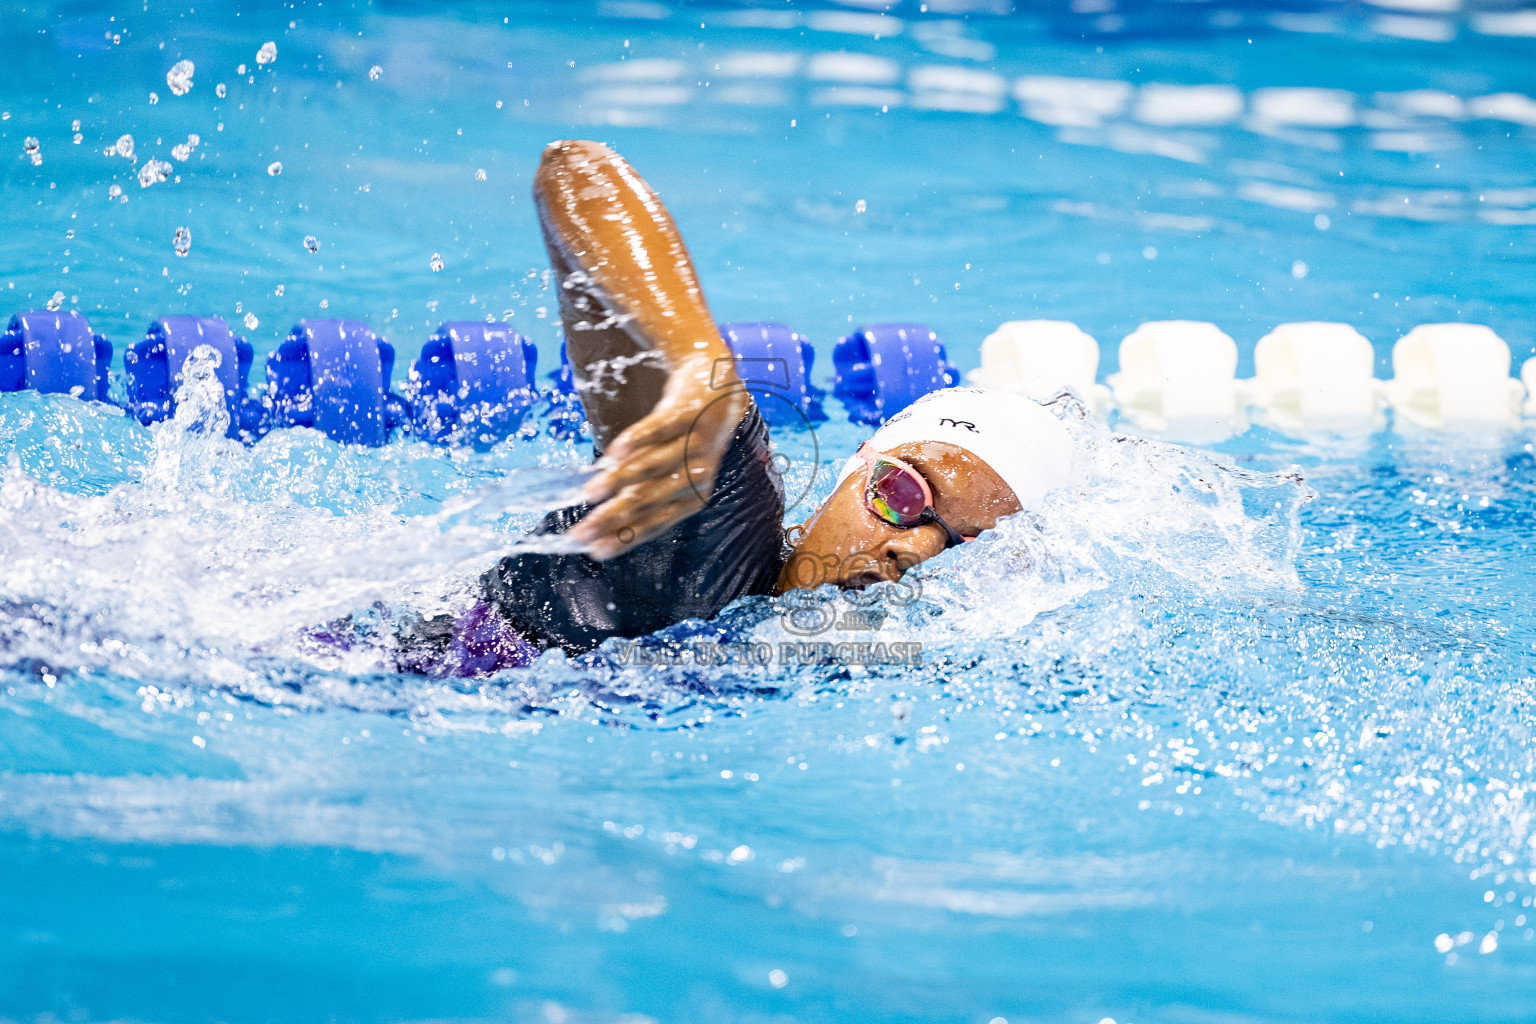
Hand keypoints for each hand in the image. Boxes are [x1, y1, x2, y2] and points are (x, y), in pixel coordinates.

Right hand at [568, 356, 747, 559]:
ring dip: (619, 480)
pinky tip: (614, 452)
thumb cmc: (686, 443)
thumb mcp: (669, 474)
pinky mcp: (687, 414)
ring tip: (590, 493)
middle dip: (613, 518)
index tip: (594, 551)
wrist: (719, 394)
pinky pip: (659, 429)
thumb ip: (639, 493)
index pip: (655, 523)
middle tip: (582, 531)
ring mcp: (694, 444)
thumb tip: (601, 521)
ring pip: (652, 466)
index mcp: (692, 498)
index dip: (624, 538)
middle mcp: (696, 475)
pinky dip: (636, 441)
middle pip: (649, 500)